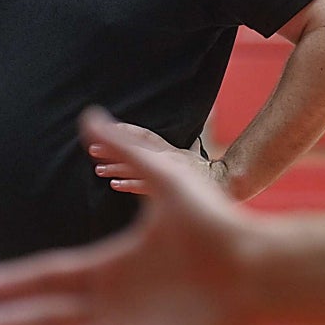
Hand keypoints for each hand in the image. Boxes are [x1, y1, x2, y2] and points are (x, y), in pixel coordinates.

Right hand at [0, 107, 260, 324]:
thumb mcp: (164, 180)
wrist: (261, 267)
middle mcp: (112, 303)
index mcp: (111, 266)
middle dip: (3, 323)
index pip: (49, 276)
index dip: (12, 281)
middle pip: (44, 315)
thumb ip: (127, 149)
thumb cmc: (217, 225)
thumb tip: (90, 116)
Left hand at [87, 117, 220, 194]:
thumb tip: (168, 135)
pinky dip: (130, 185)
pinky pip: (146, 189)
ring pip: (138, 171)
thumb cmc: (208, 177)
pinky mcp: (171, 195)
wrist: (232, 188)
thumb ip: (174, 150)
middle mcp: (170, 161)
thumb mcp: (191, 158)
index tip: (107, 130)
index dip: (125, 131)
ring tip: (98, 169)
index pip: (145, 137)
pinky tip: (115, 184)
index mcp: (172, 152)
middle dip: (112, 152)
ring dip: (116, 169)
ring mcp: (170, 178)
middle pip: (136, 153)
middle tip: (92, 151)